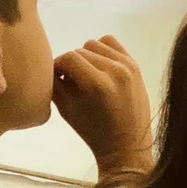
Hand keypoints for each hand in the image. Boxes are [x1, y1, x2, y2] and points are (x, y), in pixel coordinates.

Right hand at [53, 35, 153, 176]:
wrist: (127, 144)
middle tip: (70, 80)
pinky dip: (101, 50)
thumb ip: (55, 84)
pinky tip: (99, 67)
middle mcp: (114, 70)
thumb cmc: (93, 132)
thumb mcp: (66, 110)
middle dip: (71, 64)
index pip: (68, 58)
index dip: (57, 65)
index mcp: (97, 84)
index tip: (55, 77)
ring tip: (86, 74)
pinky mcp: (135, 64)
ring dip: (86, 56)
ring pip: (95, 44)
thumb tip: (51, 66)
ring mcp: (127, 65)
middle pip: (80, 51)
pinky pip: (111, 43)